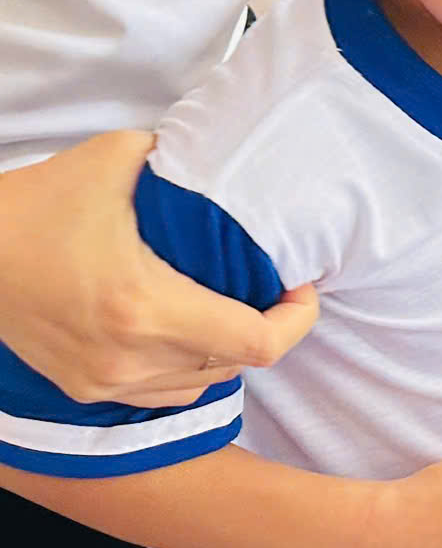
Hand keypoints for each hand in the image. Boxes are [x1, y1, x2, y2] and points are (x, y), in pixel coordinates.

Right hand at [0, 132, 317, 406]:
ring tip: (237, 304)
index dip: (297, 317)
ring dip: (232, 349)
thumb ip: (182, 157)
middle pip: (239, 363)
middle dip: (269, 324)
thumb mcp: (115, 159)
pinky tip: (194, 330)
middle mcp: (129, 358)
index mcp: (146, 308)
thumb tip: (232, 153)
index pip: (258, 343)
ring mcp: (105, 382)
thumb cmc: (37, 203)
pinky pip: (167, 393)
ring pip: (205, 383)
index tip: (299, 283)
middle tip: (273, 285)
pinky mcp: (85, 390)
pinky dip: (193, 367)